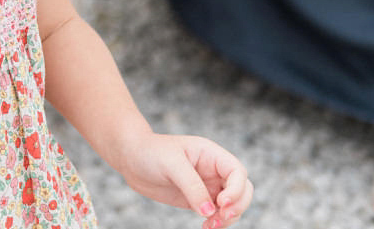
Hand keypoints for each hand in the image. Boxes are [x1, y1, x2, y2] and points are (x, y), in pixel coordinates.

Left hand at [118, 133, 253, 228]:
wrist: (131, 158)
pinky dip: (216, 223)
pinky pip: (216, 213)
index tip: (221, 202)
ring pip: (232, 205)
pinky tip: (206, 227)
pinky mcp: (197, 199)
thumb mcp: (171, 164)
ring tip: (211, 226)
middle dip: (237, 206)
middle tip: (220, 217)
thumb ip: (191, 186)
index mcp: (211, 154)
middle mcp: (214, 170)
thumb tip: (209, 210)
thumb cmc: (151, 152)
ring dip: (228, 218)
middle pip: (242, 190)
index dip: (236, 189)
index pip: (237, 172)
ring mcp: (207, 185)